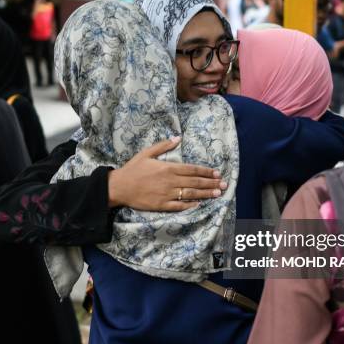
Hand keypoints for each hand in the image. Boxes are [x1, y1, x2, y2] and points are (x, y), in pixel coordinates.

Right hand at [108, 137, 227, 211]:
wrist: (119, 186)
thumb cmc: (133, 169)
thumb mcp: (146, 153)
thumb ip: (163, 146)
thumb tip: (177, 138)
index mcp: (168, 168)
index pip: (192, 169)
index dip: (206, 171)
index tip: (217, 173)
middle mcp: (170, 181)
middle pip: (195, 181)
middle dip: (211, 183)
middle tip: (224, 184)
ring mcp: (166, 194)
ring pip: (190, 194)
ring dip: (205, 194)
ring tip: (217, 194)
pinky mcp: (161, 205)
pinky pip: (178, 206)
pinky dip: (190, 205)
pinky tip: (199, 204)